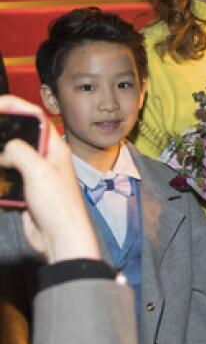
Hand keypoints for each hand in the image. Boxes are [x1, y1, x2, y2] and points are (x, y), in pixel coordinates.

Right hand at [0, 95, 98, 263]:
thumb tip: (7, 146)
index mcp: (55, 148)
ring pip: (10, 158)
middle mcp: (46, 159)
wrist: (61, 237)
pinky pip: (7, 177)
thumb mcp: (39, 172)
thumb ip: (21, 152)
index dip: (16, 106)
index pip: (36, 117)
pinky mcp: (27, 191)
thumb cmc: (59, 205)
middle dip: (2, 132)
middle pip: (20, 136)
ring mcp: (36, 175)